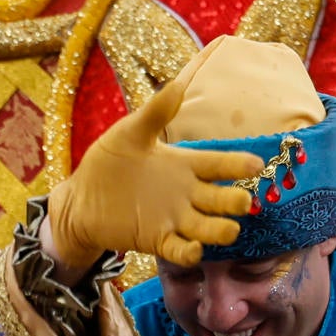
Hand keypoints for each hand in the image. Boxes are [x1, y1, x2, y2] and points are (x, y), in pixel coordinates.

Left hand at [46, 44, 263, 270]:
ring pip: (209, 228)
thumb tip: (176, 84)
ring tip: (229, 228)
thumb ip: (154, 113)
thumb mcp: (129, 134)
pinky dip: (189, 251)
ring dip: (221, 230)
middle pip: (223, 199)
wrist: (80, 198)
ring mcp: (174, 219)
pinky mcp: (157, 239)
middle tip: (242, 201)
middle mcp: (187, 194)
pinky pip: (180, 249)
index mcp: (185, 165)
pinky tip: (193, 248)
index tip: (255, 164)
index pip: (220, 164)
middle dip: (236, 201)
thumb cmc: (108, 163)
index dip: (239, 165)